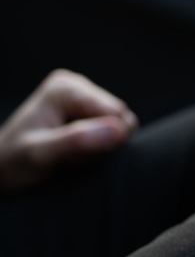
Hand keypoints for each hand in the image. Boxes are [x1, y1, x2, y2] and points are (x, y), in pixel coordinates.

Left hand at [0, 69, 137, 192]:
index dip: (103, 141)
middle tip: (69, 157)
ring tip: (70, 156)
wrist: (3, 170)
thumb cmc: (15, 162)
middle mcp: (79, 86)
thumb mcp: (40, 155)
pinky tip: (75, 152)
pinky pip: (115, 134)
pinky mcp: (91, 113)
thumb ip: (76, 141)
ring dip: (100, 149)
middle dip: (102, 145)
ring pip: (121, 129)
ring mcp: (86, 99)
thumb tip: (120, 130)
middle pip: (120, 119)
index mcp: (66, 88)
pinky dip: (99, 149)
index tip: (72, 154)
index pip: (114, 114)